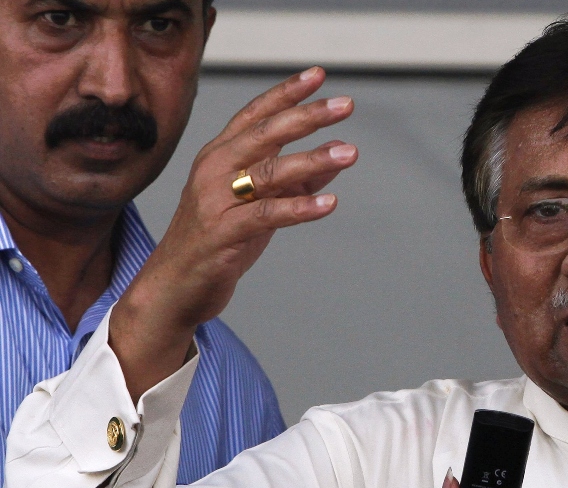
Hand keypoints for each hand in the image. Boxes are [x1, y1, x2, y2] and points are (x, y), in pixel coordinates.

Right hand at [110, 66, 356, 399]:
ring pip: (269, 171)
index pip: (255, 115)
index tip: (319, 75)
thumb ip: (295, 180)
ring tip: (349, 153)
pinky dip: (300, 207)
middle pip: (265, 133)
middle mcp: (214, 169)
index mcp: (219, 155)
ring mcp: (216, 200)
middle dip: (307, 116)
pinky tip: (329, 202)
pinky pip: (267, 214)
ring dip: (313, 159)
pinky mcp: (223, 232)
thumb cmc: (219, 241)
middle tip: (345, 105)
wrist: (173, 287)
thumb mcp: (259, 203)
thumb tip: (334, 157)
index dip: (286, 93)